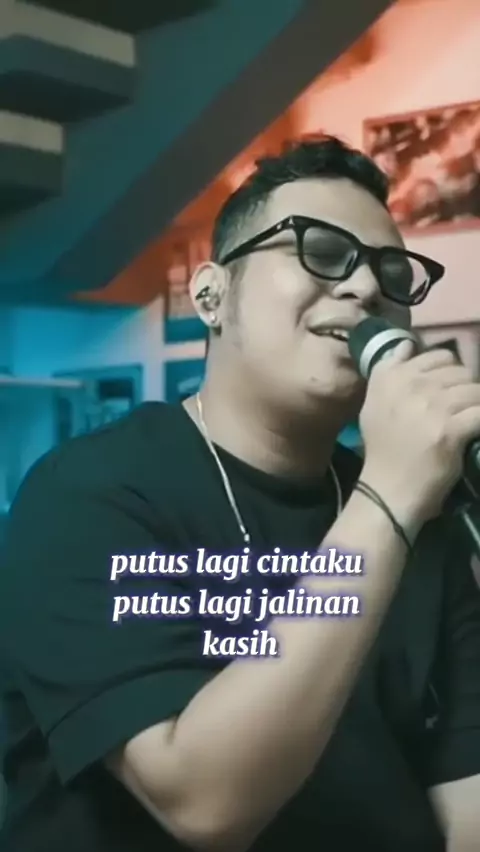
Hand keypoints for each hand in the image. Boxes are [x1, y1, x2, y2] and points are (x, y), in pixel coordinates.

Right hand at [359, 341, 479, 523]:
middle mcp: (409, 387)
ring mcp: (431, 407)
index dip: (450, 373)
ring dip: (476, 406)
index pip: (439, 357)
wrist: (388, 489)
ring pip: (474, 391)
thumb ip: (388, 371)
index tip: (448, 392)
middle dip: (466, 390)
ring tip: (468, 422)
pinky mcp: (450, 430)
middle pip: (460, 372)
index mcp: (391, 378)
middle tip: (460, 410)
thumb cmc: (384, 449)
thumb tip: (407, 344)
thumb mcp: (375, 405)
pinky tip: (474, 431)